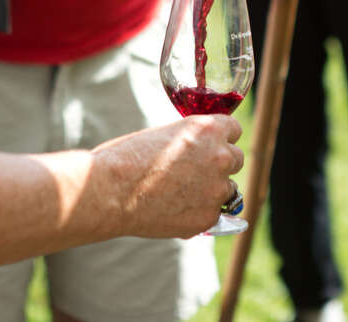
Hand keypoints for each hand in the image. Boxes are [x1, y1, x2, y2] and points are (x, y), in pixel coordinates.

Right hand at [94, 114, 243, 238]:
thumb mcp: (167, 133)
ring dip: (212, 189)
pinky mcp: (208, 218)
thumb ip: (192, 140)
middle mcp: (220, 156)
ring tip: (182, 192)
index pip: (234, 129)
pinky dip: (199, 212)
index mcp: (209, 129)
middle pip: (236, 158)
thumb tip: (201, 150)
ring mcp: (216, 189)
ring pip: (227, 188)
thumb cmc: (128, 157)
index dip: (221, 137)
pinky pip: (214, 213)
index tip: (211, 144)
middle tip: (197, 170)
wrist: (111, 191)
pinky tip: (175, 209)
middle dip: (220, 163)